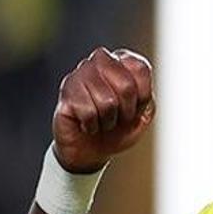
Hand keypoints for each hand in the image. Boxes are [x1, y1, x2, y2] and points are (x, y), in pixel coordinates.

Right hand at [52, 46, 154, 173]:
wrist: (90, 151)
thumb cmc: (117, 129)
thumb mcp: (142, 116)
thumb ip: (146, 96)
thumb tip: (130, 86)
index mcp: (121, 61)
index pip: (140, 69)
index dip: (142, 97)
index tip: (134, 108)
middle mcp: (99, 62)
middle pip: (126, 85)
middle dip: (126, 111)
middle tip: (118, 118)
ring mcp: (80, 75)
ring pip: (107, 101)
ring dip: (108, 121)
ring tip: (101, 121)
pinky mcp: (66, 92)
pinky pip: (88, 112)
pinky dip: (92, 126)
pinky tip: (87, 124)